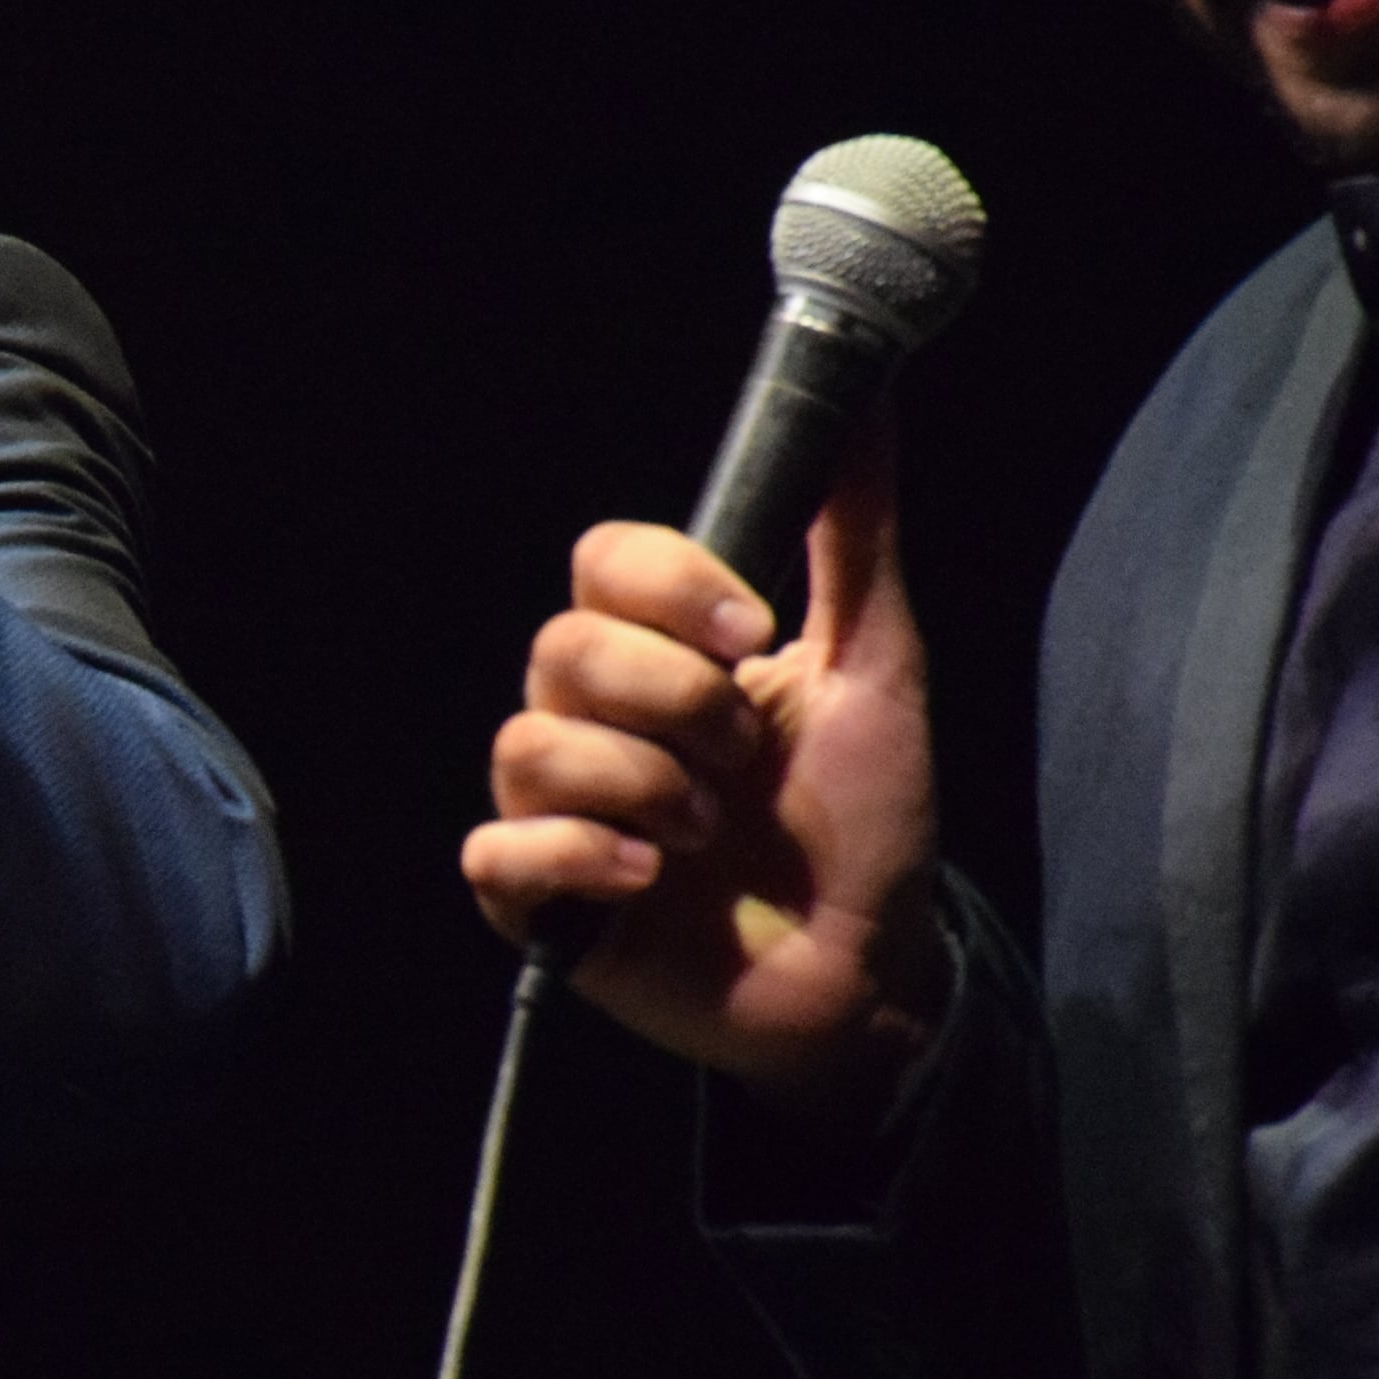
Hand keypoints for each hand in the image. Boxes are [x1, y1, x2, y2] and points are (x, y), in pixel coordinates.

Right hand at [458, 436, 948, 1115]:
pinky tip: (644, 881)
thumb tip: (870, 405)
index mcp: (665, 653)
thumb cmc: (865, 823)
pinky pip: (500, 849)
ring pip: (529, 745)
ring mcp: (562, 810)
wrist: (867, 974)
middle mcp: (598, 720)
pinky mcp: (539, 902)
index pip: (602, 563)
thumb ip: (856, 541)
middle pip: (560, 647)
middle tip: (740, 759)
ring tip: (706, 835)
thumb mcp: (878, 669)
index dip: (664, 585)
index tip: (752, 630)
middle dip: (669, 699)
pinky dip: (574, 857)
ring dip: (638, 785)